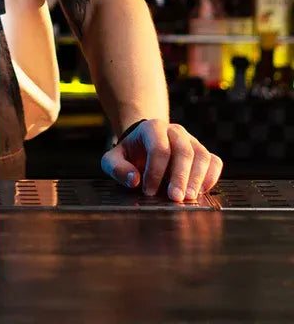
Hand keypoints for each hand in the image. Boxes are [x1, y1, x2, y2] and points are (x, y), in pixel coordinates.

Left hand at [101, 120, 222, 202]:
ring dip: (197, 179)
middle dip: (180, 176)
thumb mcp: (113, 159)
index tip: (148, 191)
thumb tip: (134, 180)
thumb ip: (117, 168)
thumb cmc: (130, 154)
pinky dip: (211, 177)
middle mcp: (175, 131)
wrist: (144, 145)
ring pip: (202, 156)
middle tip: (175, 198)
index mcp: (152, 128)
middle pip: (184, 151)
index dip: (155, 171)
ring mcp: (191, 141)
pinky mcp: (203, 153)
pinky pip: (214, 162)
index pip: (159, 148)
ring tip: (189, 198)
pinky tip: (201, 191)